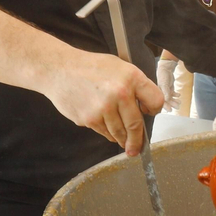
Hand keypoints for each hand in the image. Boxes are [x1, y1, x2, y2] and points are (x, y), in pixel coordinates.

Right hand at [42, 50, 163, 155]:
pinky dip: (107, 133)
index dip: (155, 109)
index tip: (151, 114)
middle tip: (137, 149)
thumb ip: (135, 85)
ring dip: (123, 140)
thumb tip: (146, 106)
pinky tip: (105, 126)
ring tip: (124, 143)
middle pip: (136, 125)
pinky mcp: (89, 119)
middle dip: (137, 141)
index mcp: (132, 78)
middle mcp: (120, 94)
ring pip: (119, 133)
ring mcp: (104, 109)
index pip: (156, 101)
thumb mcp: (119, 66)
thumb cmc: (90, 67)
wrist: (59, 70)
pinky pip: (104, 132)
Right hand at [155, 57, 178, 111]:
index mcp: (159, 92)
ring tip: (180, 103)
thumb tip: (167, 100)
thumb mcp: (164, 84)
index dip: (165, 106)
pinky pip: (172, 93)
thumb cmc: (163, 76)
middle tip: (177, 107)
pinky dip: (176, 95)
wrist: (166, 68)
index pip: (162, 101)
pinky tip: (179, 95)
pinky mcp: (169, 88)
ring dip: (175, 100)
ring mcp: (166, 90)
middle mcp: (162, 92)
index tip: (169, 110)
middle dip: (172, 104)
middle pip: (167, 101)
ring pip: (170, 98)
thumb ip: (165, 92)